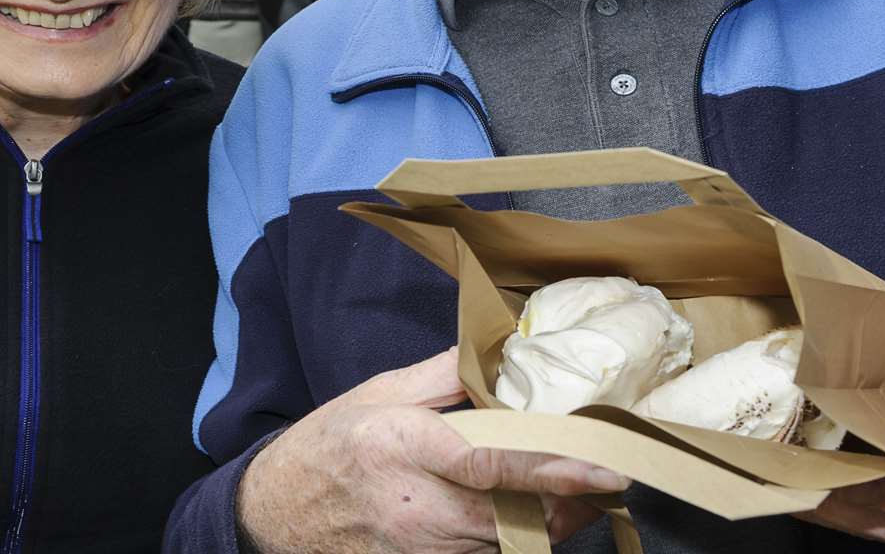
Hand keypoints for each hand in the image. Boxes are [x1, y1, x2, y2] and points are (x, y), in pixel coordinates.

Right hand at [237, 349, 624, 552]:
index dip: (552, 470)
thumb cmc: (328, 448)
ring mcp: (423, 548)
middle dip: (570, 500)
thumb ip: (442, 375)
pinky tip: (532, 515)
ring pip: (510, 543)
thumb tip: (498, 349)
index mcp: (405, 449)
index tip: (602, 468)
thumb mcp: (377, 394)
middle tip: (608, 474)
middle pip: (516, 514)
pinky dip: (518, 539)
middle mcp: (417, 507)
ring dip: (551, 521)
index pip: (491, 465)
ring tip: (580, 494)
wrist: (276, 513)